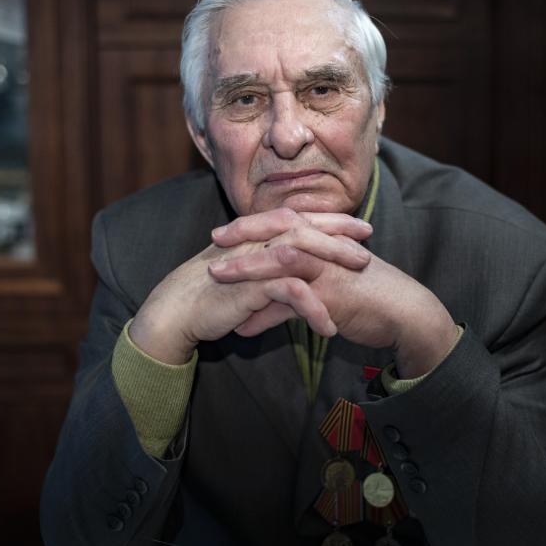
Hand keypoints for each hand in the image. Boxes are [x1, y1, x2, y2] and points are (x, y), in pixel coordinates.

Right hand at [129, 209, 373, 363]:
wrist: (176, 310)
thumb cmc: (210, 293)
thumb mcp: (245, 275)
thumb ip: (268, 266)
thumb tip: (295, 270)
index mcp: (255, 235)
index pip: (299, 220)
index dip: (331, 222)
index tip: (360, 228)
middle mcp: (255, 241)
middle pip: (305, 228)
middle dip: (340, 234)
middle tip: (369, 243)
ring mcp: (252, 261)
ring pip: (301, 251)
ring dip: (334, 261)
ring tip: (361, 274)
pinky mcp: (250, 287)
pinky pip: (290, 291)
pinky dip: (313, 307)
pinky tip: (329, 326)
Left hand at [211, 214, 456, 377]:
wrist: (405, 313)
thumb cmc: (371, 294)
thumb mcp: (336, 277)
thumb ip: (305, 278)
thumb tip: (272, 291)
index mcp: (327, 238)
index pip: (285, 220)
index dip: (254, 223)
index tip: (224, 231)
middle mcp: (327, 248)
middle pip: (280, 231)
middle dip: (244, 235)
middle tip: (213, 241)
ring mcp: (330, 270)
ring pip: (282, 260)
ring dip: (246, 269)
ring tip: (216, 277)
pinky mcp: (333, 297)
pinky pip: (292, 305)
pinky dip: (264, 317)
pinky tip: (242, 328)